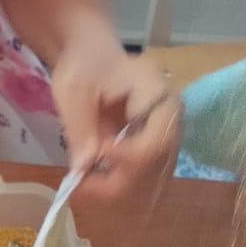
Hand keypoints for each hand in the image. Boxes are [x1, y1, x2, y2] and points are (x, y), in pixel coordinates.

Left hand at [51, 35, 181, 200]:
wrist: (92, 58)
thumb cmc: (85, 65)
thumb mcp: (73, 90)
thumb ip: (81, 126)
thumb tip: (84, 167)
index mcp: (159, 94)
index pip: (157, 138)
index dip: (129, 157)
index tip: (95, 159)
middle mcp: (171, 120)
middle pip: (157, 164)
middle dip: (119, 181)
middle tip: (80, 187)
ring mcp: (164, 136)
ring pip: (151, 177)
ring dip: (117, 188)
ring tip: (81, 188)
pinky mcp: (152, 149)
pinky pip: (142, 176)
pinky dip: (117, 184)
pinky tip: (91, 184)